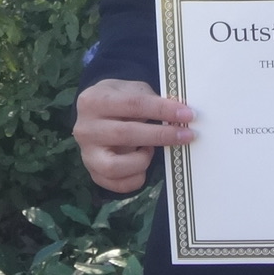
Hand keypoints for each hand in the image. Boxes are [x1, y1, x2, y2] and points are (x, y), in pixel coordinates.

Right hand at [73, 78, 193, 193]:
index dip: (163, 110)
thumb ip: (152, 100)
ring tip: (150, 150)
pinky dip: (137, 177)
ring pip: (116, 166)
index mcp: (93, 101)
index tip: (188, 115)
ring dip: (142, 160)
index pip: (134, 104)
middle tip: (187, 135)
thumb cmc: (119, 100)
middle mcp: (85, 128)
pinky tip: (142, 164)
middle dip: (161, 135)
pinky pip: (119, 185)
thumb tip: (181, 115)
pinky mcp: (93, 174)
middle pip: (126, 134)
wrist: (95, 115)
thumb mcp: (131, 90)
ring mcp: (87, 154)